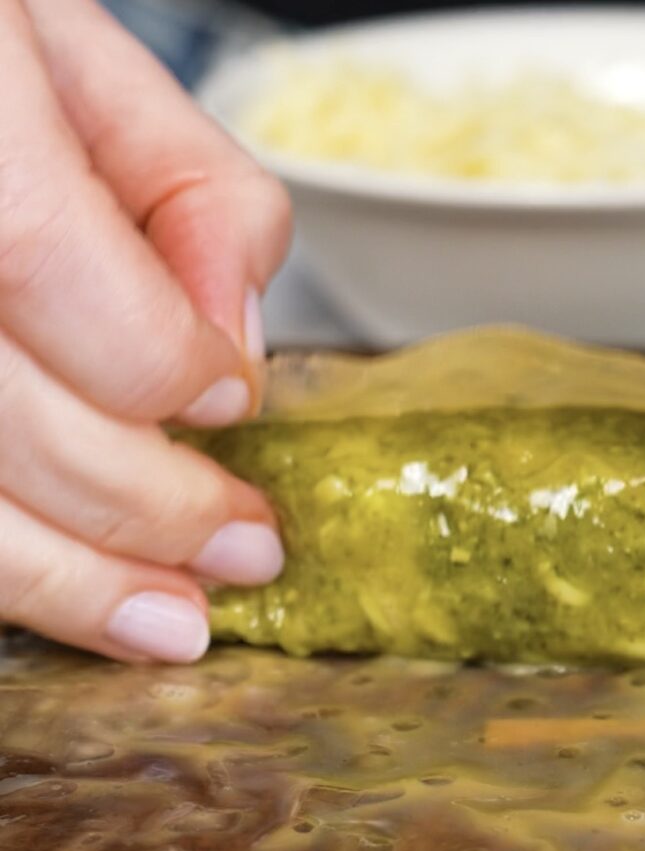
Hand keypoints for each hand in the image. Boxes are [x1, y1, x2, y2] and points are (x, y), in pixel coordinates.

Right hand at [0, 0, 291, 661]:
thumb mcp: (77, 54)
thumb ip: (190, 187)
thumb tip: (237, 342)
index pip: (42, 259)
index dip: (158, 359)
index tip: (233, 403)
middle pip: (1, 413)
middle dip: (144, 505)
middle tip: (246, 553)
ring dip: (66, 584)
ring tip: (172, 625)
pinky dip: (5, 569)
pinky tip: (71, 595)